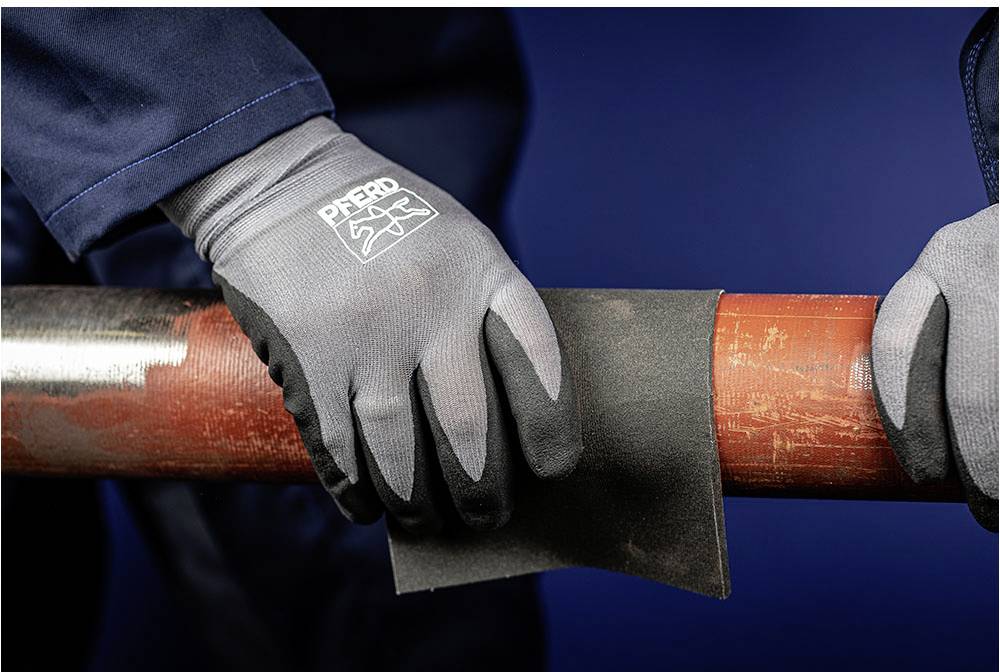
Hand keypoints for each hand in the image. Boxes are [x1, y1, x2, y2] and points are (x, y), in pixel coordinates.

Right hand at [161, 117, 582, 532]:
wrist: (280, 180)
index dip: (552, 428)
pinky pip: (337, 447)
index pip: (538, 363)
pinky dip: (355, 488)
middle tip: (486, 516)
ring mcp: (365, 333)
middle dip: (481, 492)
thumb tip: (507, 413)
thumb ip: (485, 308)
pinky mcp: (306, 356)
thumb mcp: (458, 239)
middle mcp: (429, 304)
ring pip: (399, 452)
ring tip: (426, 521)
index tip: (553, 469)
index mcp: (480, 270)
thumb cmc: (385, 220)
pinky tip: (368, 506)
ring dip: (415, 503)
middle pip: (468, 429)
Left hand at [872, 205, 997, 530]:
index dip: (908, 423)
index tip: (922, 476)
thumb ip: (952, 337)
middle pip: (972, 392)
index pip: (899, 346)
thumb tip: (936, 457)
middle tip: (989, 512)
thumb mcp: (976, 284)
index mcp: (944, 260)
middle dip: (981, 467)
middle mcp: (987, 260)